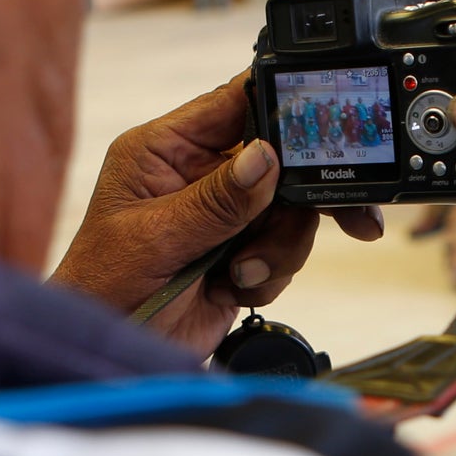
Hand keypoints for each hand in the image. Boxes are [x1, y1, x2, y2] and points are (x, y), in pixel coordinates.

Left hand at [52, 76, 383, 353]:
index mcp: (166, 150)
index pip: (235, 103)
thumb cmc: (105, 290)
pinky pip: (285, 249)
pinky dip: (271, 274)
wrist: (113, 352)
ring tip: (242, 274)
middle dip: (304, 196)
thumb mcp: (157, 240)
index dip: (283, 106)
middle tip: (350, 215)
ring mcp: (223, 214)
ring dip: (280, 248)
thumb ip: (215, 201)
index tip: (325, 126)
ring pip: (290, 211)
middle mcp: (198, 174)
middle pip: (279, 159)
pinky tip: (235, 290)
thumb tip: (265, 157)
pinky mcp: (241, 251)